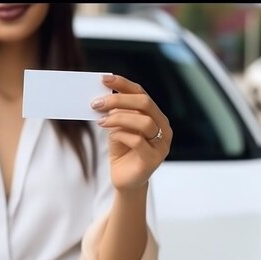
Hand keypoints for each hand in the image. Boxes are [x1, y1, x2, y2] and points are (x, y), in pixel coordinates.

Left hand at [91, 74, 171, 191]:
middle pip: (144, 103)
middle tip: (96, 103)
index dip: (123, 84)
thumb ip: (115, 113)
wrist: (125, 180)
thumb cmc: (122, 151)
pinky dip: (121, 135)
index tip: (104, 79)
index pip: (141, 93)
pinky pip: (138, 141)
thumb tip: (102, 97)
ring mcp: (161, 144)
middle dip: (118, 100)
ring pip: (144, 121)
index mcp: (155, 115)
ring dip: (119, 118)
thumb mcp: (117, 128)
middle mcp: (163, 126)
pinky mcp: (153, 159)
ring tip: (101, 121)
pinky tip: (111, 136)